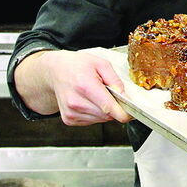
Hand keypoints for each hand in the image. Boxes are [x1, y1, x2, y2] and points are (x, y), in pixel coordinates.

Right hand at [14, 50, 131, 125]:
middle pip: (107, 115)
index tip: (131, 113)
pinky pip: (91, 122)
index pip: (109, 108)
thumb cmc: (77, 65)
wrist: (55, 71)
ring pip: (101, 120)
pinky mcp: (68, 119)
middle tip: (110, 94)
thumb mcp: (101, 64)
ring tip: (97, 95)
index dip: (124, 113)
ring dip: (105, 111)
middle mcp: (76, 102)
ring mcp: (71, 112)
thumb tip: (125, 96)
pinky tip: (89, 101)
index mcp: (85, 86)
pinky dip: (95, 114)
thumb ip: (115, 80)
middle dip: (114, 107)